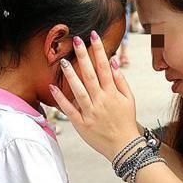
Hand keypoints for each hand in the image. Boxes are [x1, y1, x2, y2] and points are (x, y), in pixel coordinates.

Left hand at [50, 31, 140, 161]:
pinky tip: (53, 87)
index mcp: (112, 93)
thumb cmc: (126, 120)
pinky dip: (61, 99)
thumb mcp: (129, 99)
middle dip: (83, 56)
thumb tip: (113, 62)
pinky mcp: (81, 124)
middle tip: (76, 40)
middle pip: (90, 75)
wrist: (124, 146)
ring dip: (71, 75)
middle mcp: (101, 100)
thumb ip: (120, 80)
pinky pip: (69, 110)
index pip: (105, 67)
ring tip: (63, 61)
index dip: (99, 50)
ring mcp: (90, 112)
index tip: (94, 36)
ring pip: (79, 90)